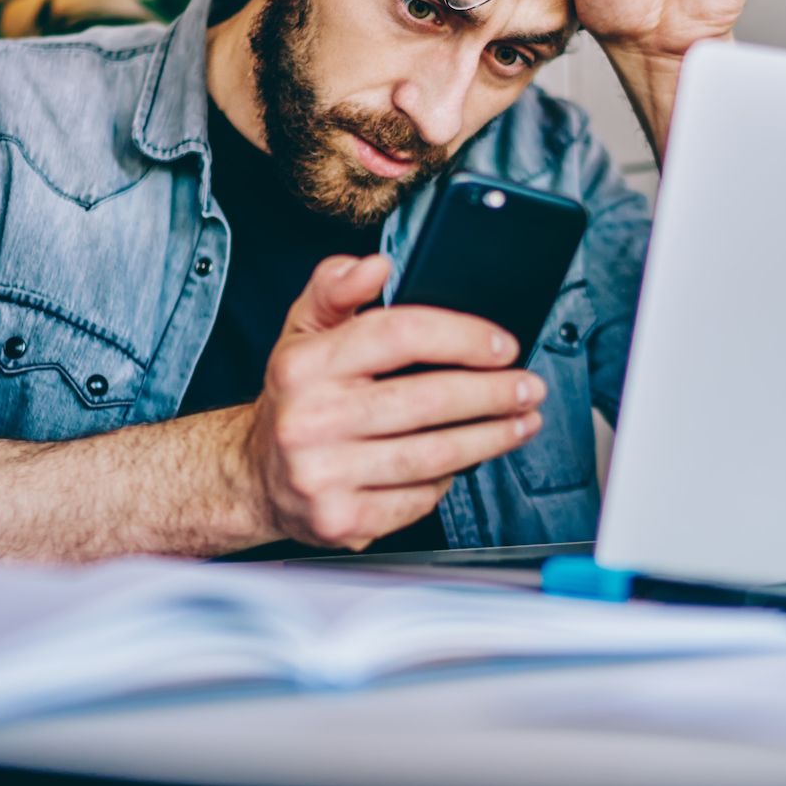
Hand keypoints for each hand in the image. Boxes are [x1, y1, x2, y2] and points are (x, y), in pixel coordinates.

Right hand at [246, 254, 545, 549]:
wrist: (258, 476)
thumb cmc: (296, 398)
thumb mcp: (302, 330)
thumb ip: (335, 286)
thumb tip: (373, 265)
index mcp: (304, 365)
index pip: (399, 335)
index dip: (463, 337)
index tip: (503, 346)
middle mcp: (310, 420)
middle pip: (428, 400)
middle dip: (493, 393)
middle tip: (528, 388)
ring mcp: (325, 475)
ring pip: (433, 455)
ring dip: (491, 438)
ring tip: (520, 423)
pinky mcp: (343, 520)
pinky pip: (419, 498)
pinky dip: (448, 480)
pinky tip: (462, 462)